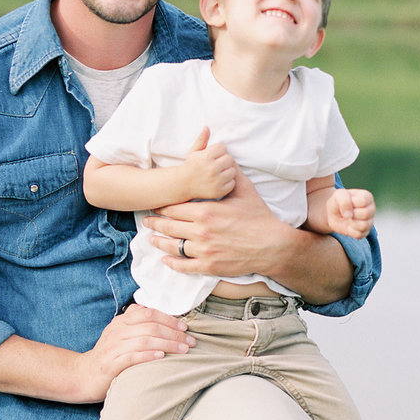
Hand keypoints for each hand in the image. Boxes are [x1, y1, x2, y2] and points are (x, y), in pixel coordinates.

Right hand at [74, 303, 194, 402]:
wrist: (82, 375)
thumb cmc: (108, 356)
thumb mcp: (120, 335)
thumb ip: (137, 325)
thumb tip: (164, 320)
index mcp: (121, 321)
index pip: (148, 313)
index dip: (169, 319)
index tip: (185, 328)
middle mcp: (117, 331)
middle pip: (150, 326)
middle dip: (174, 333)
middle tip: (190, 342)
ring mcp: (113, 347)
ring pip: (145, 340)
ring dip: (167, 344)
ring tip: (183, 350)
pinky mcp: (110, 364)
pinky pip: (132, 357)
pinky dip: (149, 355)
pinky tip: (162, 356)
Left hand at [144, 161, 276, 276]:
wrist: (272, 246)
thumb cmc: (259, 217)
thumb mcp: (245, 190)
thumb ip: (231, 172)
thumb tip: (225, 154)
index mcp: (206, 211)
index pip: (175, 208)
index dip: (163, 207)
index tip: (155, 205)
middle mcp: (201, 231)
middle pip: (169, 226)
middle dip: (155, 223)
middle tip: (146, 221)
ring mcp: (204, 250)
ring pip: (173, 246)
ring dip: (159, 242)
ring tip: (151, 239)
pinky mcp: (209, 266)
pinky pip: (184, 265)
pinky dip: (172, 262)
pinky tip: (165, 259)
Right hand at [180, 126, 236, 199]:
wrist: (182, 184)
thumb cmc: (190, 166)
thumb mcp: (194, 151)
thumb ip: (201, 139)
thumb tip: (207, 127)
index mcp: (205, 157)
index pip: (223, 148)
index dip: (219, 151)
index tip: (213, 155)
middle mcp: (211, 169)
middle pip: (229, 159)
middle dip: (224, 160)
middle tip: (217, 164)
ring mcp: (215, 181)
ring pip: (232, 171)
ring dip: (227, 171)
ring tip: (218, 172)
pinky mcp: (219, 191)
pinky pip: (232, 183)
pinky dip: (227, 182)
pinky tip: (219, 181)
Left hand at [325, 187, 374, 238]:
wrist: (332, 213)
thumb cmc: (338, 202)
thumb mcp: (338, 195)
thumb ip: (344, 201)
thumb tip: (349, 216)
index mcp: (367, 197)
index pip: (364, 201)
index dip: (352, 203)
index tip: (347, 203)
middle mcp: (371, 209)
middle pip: (366, 214)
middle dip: (352, 214)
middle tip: (347, 212)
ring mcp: (370, 221)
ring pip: (364, 225)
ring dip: (351, 223)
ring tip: (348, 219)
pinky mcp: (365, 232)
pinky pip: (359, 234)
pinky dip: (350, 231)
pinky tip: (349, 225)